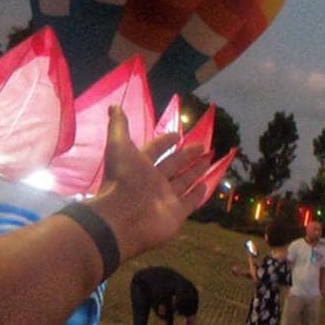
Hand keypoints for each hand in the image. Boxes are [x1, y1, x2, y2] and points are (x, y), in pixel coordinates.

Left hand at [85, 106, 207, 261]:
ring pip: (184, 181)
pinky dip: (198, 193)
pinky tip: (206, 184)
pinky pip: (190, 201)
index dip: (165, 142)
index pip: (155, 150)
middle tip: (202, 145)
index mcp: (140, 166)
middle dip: (187, 155)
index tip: (177, 135)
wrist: (121, 218)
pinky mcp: (176, 213)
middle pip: (173, 165)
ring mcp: (165, 198)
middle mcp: (153, 181)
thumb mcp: (119, 147)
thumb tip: (114, 106)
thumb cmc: (122, 180)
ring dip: (196, 170)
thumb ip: (119, 127)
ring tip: (209, 158)